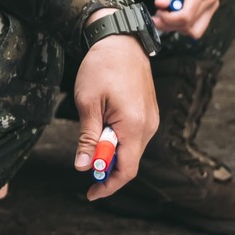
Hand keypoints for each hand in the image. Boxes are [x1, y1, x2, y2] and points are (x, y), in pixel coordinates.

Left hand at [71, 12, 157, 201]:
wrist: (120, 40)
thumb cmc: (101, 68)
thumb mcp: (87, 103)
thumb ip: (88, 137)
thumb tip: (83, 167)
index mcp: (135, 126)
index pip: (126, 169)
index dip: (108, 185)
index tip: (91, 193)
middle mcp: (149, 126)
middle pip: (130, 162)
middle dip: (107, 170)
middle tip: (84, 166)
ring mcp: (151, 119)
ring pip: (132, 149)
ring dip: (111, 153)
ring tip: (91, 140)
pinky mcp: (148, 113)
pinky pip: (134, 136)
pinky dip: (118, 141)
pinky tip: (102, 130)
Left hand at [152, 0, 220, 38]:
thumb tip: (160, 5)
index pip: (185, 16)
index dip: (167, 19)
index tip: (157, 12)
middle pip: (190, 27)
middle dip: (171, 25)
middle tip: (157, 14)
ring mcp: (213, 4)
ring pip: (195, 30)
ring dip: (178, 26)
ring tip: (166, 11)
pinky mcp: (211, 6)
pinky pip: (198, 24)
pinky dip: (185, 22)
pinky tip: (174, 10)